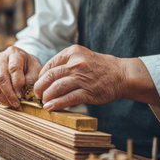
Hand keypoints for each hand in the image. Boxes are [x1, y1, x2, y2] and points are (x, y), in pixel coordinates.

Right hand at [0, 46, 41, 107]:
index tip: (23, 94)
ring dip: (4, 97)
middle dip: (10, 93)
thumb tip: (25, 93)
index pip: (14, 68)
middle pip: (1, 77)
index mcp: (14, 53)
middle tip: (17, 103)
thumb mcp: (35, 68)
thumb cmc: (30, 66)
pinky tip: (9, 101)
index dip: (18, 83)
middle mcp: (1, 58)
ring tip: (14, 104)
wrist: (22, 61)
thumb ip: (32, 79)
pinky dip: (0, 99)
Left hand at [34, 45, 159, 110]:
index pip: (49, 65)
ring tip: (43, 101)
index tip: (39, 84)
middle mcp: (76, 63)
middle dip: (40, 87)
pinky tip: (50, 107)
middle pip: (50, 76)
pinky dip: (57, 103)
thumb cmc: (99, 67)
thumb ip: (65, 64)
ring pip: (57, 87)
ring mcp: (83, 78)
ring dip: (47, 96)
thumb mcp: (81, 57)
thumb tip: (45, 77)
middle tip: (37, 94)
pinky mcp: (88, 92)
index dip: (41, 77)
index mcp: (72, 52)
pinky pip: (68, 98)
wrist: (122, 74)